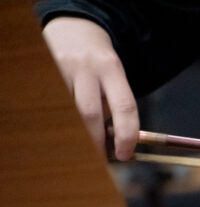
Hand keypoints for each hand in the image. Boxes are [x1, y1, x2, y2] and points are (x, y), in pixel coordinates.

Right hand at [42, 17, 138, 160]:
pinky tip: (69, 121)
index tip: (124, 154)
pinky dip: (64, 120)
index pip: (125, 107)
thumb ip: (115, 104)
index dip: (126, 135)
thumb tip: (114, 141)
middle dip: (96, 141)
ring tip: (85, 134)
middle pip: (90, 114)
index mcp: (112, 69)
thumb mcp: (115, 76)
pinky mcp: (45, 74)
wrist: (74, 28)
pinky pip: (55, 107)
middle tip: (101, 157)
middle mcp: (86, 68)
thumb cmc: (100, 62)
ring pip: (69, 113)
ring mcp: (61, 70)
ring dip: (79, 130)